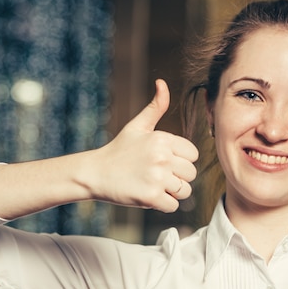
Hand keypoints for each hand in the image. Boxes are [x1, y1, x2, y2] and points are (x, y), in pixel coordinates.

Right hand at [85, 79, 198, 212]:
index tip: (164, 162)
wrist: (95, 173)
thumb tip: (162, 83)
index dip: (181, 160)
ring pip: (184, 191)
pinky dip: (163, 205)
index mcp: (162, 139)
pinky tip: (149, 195)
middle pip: (191, 174)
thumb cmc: (118, 150)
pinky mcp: (151, 197)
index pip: (193, 154)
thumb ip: (155, 107)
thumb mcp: (137, 126)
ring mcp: (157, 178)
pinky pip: (173, 206)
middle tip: (157, 176)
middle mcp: (162, 157)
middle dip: (178, 177)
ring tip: (153, 185)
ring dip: (172, 192)